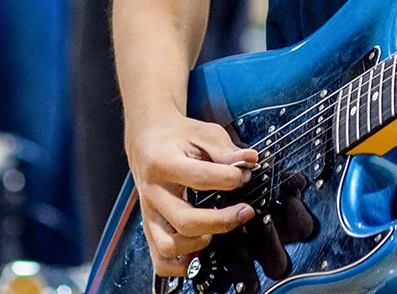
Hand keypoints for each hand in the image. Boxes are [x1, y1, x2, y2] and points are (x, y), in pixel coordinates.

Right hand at [124, 112, 258, 276]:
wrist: (146, 140)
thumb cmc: (177, 137)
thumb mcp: (202, 132)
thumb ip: (225, 148)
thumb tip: (250, 161)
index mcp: (162, 162)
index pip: (199, 177)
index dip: (229, 178)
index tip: (244, 174)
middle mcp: (152, 191)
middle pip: (185, 220)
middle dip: (222, 221)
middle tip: (245, 211)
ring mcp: (149, 214)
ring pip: (169, 246)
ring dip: (198, 244)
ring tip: (215, 230)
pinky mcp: (150, 228)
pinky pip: (161, 260)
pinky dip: (181, 264)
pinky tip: (200, 249)